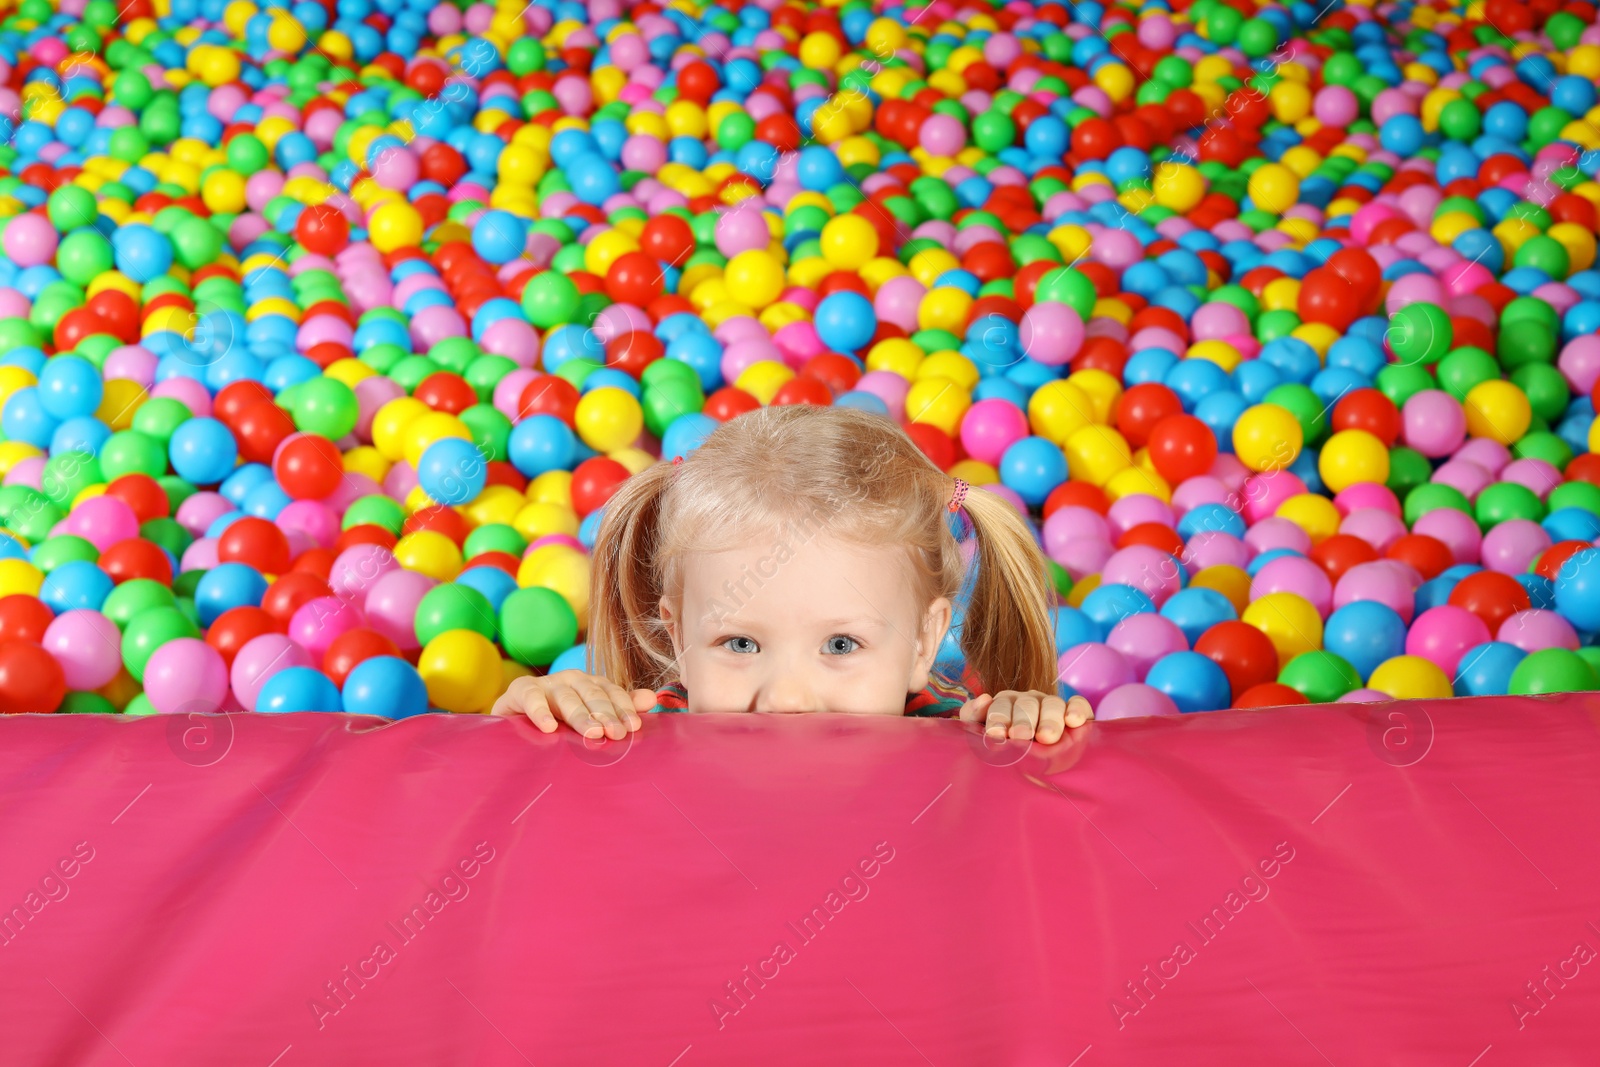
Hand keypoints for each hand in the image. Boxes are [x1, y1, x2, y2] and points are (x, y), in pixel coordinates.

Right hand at [490, 670, 655, 739]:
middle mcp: (571, 680)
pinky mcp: (520, 690)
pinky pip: (531, 697)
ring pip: (566, 697)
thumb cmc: (557, 722)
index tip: (633, 727)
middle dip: (605, 714)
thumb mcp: (587, 717)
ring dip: (580, 715)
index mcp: (590, 685)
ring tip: (591, 733)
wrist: (513, 724)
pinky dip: (539, 711)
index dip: (623, 708)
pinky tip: (548, 727)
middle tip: (615, 733)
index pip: (611, 693)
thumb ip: (618, 707)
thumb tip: (652, 699)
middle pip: (592, 695)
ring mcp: (546, 684)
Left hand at [959, 691, 1092, 744]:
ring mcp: (1052, 705)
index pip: (1000, 706)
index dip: (998, 719)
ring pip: (1052, 704)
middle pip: (1027, 704)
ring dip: (1049, 719)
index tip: (997, 735)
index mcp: (1005, 704)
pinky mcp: (1075, 712)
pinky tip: (1074, 721)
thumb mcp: (980, 735)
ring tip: (1047, 737)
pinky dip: (1077, 710)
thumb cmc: (1003, 750)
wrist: (1033, 766)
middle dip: (1023, 719)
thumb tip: (984, 698)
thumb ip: (973, 716)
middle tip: (1021, 736)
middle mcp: (1029, 701)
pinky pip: (1078, 704)